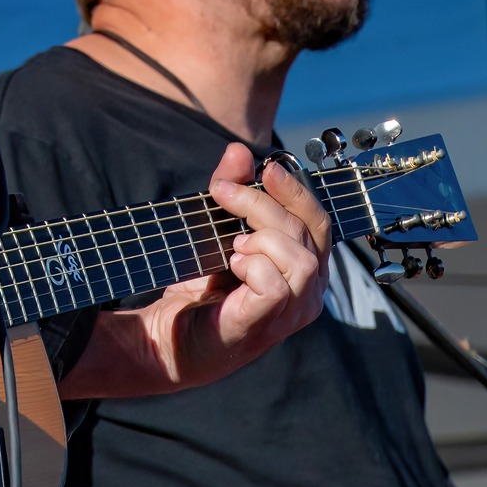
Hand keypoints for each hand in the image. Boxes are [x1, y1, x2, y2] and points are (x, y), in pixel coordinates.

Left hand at [59, 142, 330, 398]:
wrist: (168, 336)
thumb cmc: (201, 286)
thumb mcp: (216, 228)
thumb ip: (233, 189)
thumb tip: (239, 150)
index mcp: (305, 269)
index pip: (319, 221)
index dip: (295, 190)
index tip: (265, 168)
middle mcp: (308, 293)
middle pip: (307, 232)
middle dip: (263, 203)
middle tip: (222, 193)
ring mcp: (290, 313)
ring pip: (300, 258)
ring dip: (260, 238)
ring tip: (231, 246)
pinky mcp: (264, 325)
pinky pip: (276, 285)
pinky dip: (252, 266)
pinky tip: (232, 268)